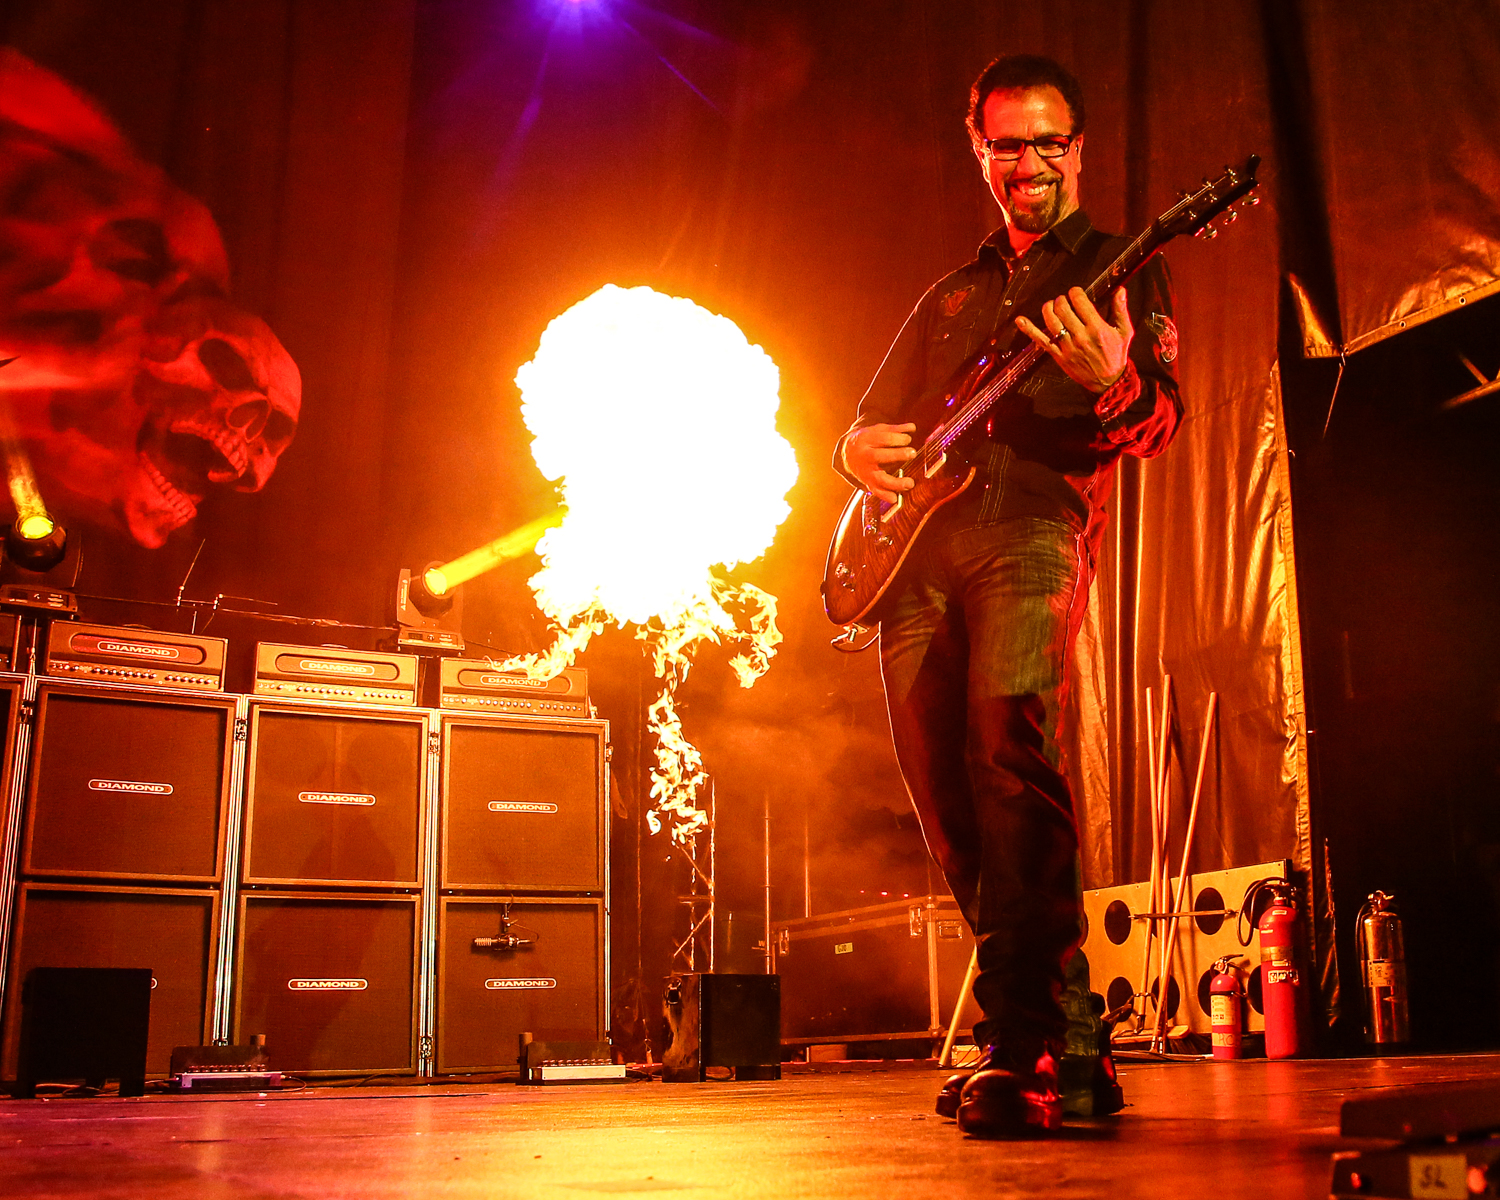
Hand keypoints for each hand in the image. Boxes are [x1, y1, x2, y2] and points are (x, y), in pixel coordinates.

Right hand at [843, 422, 917, 502]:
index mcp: (866, 440)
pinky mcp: (867, 482)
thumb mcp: (878, 430)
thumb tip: (912, 427)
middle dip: (897, 454)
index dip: (898, 438)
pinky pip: (876, 491)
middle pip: (879, 456)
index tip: (908, 439)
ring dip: (895, 482)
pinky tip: (895, 498)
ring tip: (909, 483)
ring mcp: (865, 471)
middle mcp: (864, 456)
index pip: (883, 439)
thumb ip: (895, 429)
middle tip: (912, 453)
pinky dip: (885, 496)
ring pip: (879, 478)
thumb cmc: (867, 440)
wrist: (847, 453)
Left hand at [1015, 286, 1132, 394]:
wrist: (1108, 381)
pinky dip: (1029, 330)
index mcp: (1097, 328)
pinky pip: (1041, 341)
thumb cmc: (1115, 355)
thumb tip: (1120, 289)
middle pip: (1063, 309)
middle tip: (1064, 300)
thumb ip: (1120, 310)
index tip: (1076, 293)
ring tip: (1051, 305)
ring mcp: (1067, 347)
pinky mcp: (1058, 356)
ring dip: (1048, 308)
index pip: (1080, 302)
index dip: (1075, 292)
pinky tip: (1020, 320)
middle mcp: (1080, 337)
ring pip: (1051, 321)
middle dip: (1061, 300)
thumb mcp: (1124, 332)